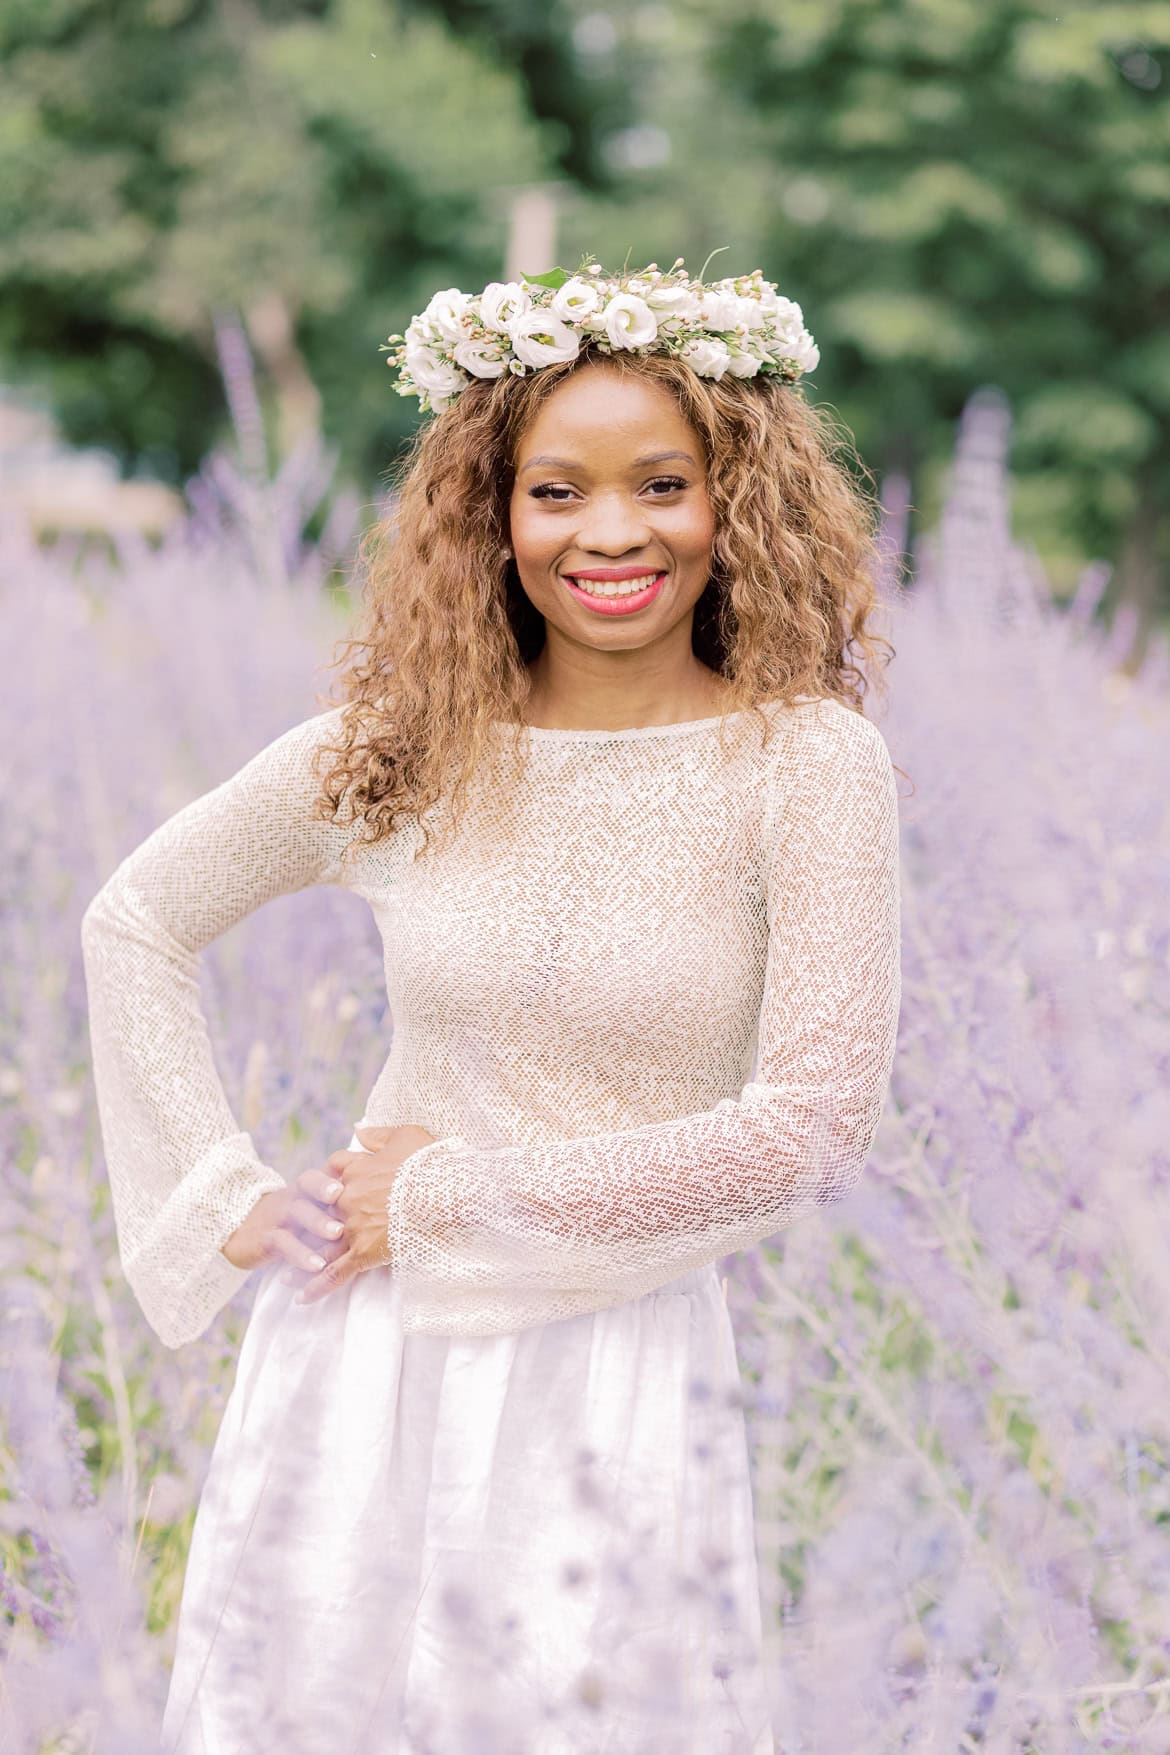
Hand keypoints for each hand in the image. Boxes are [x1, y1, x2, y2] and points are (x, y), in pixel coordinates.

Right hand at [220, 1164, 349, 1273]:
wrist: (242, 1229)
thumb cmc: (293, 1216)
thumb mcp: (311, 1201)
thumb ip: (338, 1192)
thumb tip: (377, 1183)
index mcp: (307, 1185)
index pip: (322, 1168)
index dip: (337, 1168)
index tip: (358, 1169)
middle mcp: (294, 1195)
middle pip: (309, 1187)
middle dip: (327, 1192)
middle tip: (347, 1197)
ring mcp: (279, 1216)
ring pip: (298, 1214)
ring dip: (317, 1224)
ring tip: (338, 1234)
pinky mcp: (266, 1240)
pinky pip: (283, 1245)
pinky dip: (300, 1255)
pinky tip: (317, 1266)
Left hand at [288, 1124, 438, 1306]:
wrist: (446, 1192)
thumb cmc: (431, 1163)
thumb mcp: (406, 1136)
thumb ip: (378, 1135)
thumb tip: (358, 1129)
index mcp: (356, 1170)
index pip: (329, 1174)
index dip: (324, 1183)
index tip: (322, 1193)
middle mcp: (347, 1198)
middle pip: (316, 1213)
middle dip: (304, 1228)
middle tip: (292, 1239)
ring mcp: (353, 1226)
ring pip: (318, 1246)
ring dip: (300, 1261)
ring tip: (284, 1275)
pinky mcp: (363, 1251)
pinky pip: (334, 1273)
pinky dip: (317, 1287)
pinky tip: (302, 1299)